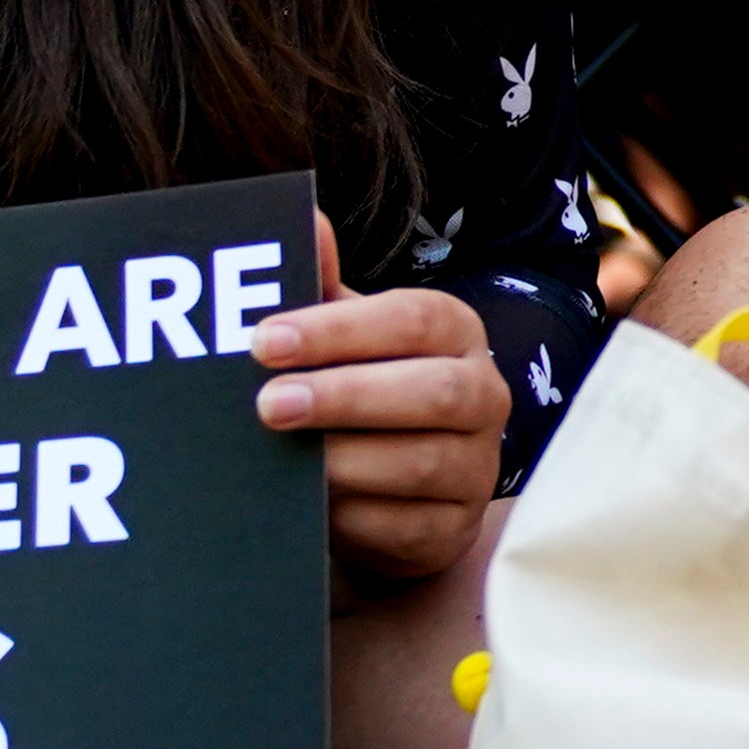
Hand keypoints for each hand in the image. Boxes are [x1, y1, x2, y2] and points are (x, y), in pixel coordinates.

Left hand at [257, 214, 509, 583]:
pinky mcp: (454, 530)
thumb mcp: (341, 337)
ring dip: (342, 461)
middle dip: (346, 397)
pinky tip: (309, 507)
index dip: (339, 330)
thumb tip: (303, 218)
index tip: (264, 342)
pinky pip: (407, 527)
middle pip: (433, 393)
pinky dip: (354, 517)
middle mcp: (484, 394)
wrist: (387, 485)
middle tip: (268, 405)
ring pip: (420, 464)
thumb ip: (320, 284)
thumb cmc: (359, 389)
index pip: (414, 319)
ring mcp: (476, 467)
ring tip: (278, 460)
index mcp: (455, 333)